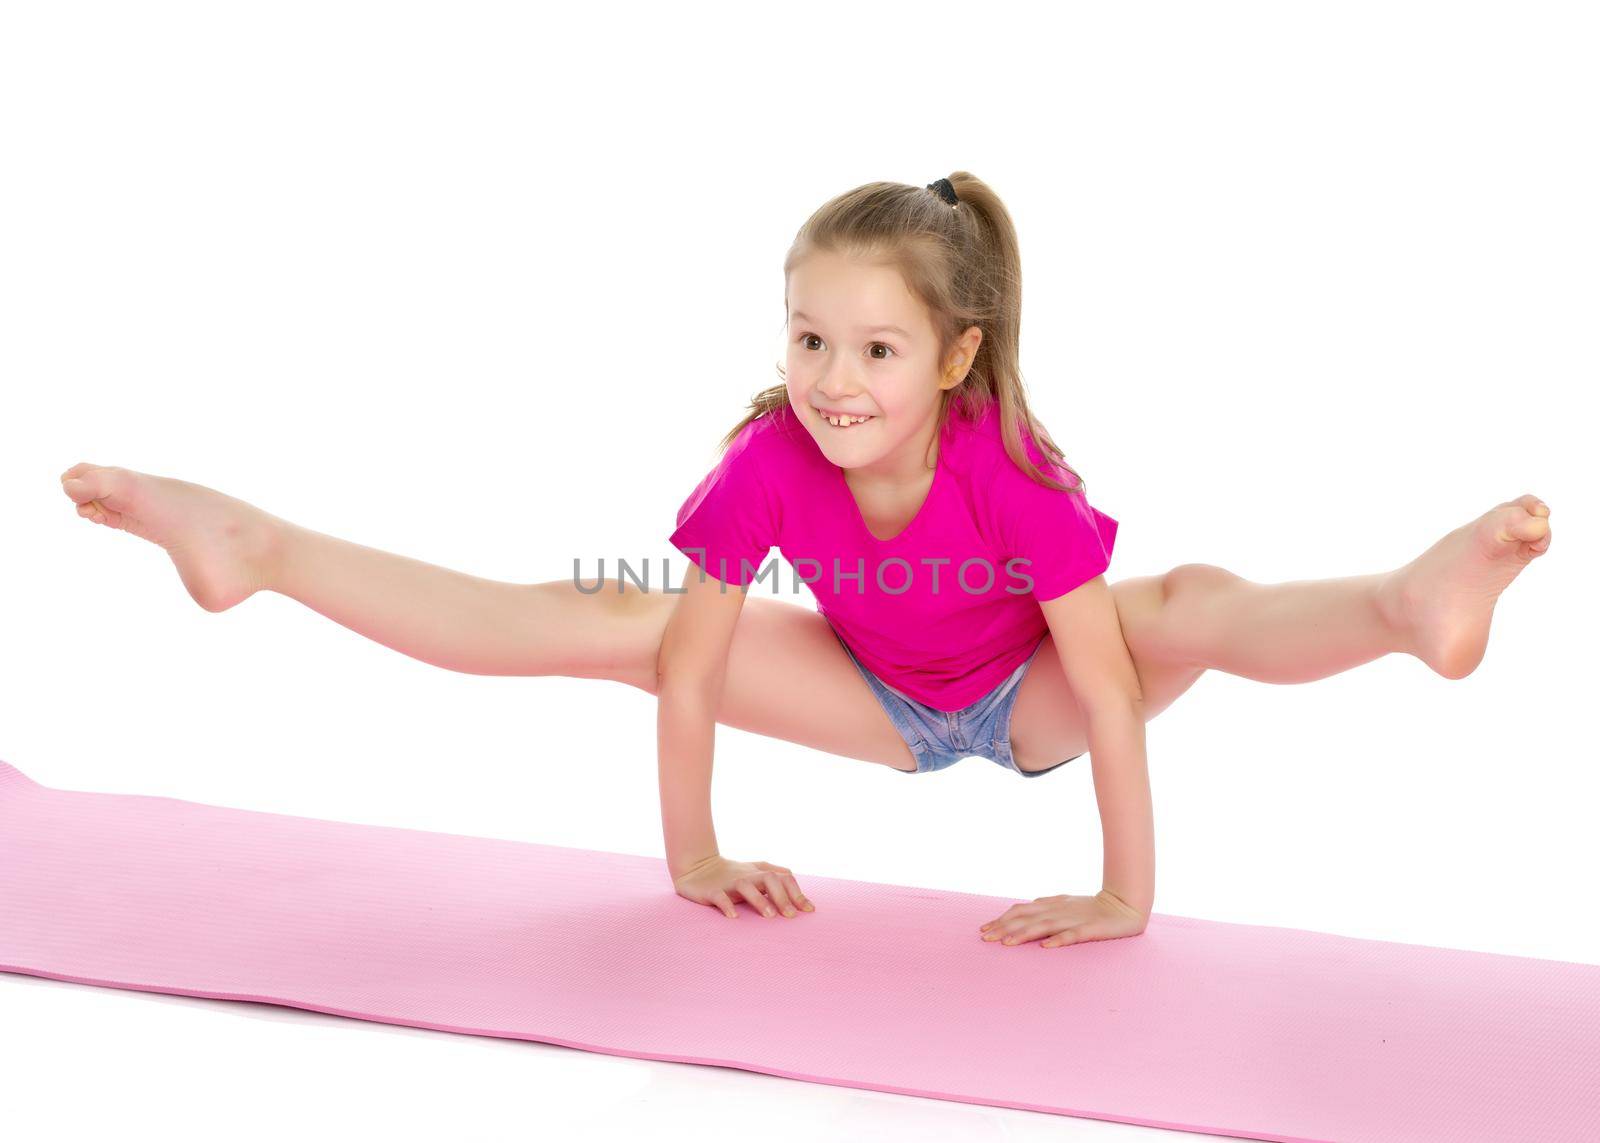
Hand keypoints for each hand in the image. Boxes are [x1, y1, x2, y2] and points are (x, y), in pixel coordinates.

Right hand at [672, 854, 815, 919]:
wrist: (697, 866)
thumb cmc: (731, 872)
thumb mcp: (755, 870)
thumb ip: (774, 873)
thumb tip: (793, 877)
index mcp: (759, 872)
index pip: (784, 878)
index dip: (797, 893)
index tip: (809, 910)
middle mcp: (747, 875)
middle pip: (769, 879)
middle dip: (782, 897)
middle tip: (791, 917)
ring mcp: (729, 882)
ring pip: (747, 886)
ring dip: (759, 900)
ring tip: (769, 917)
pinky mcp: (712, 891)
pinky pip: (720, 897)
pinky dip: (727, 905)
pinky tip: (734, 917)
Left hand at [978, 889, 1147, 947]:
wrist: (1124, 904)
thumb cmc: (1091, 906)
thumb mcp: (1064, 904)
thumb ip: (1044, 907)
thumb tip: (1022, 909)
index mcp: (1051, 905)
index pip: (1021, 911)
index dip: (1001, 920)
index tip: (984, 930)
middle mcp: (1058, 910)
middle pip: (1026, 919)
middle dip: (1004, 928)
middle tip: (985, 939)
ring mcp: (1073, 919)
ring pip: (1044, 926)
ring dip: (1024, 934)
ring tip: (1006, 944)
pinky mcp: (1090, 929)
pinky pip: (1073, 935)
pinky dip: (1059, 939)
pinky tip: (1046, 947)